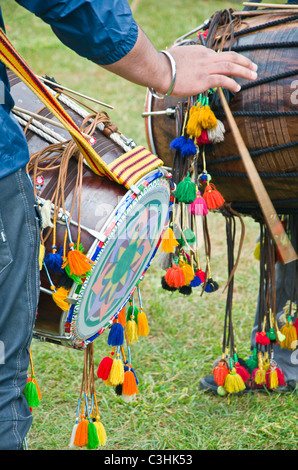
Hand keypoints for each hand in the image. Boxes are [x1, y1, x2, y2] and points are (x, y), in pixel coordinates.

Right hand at [102, 27, 257, 96]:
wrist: (159, 69)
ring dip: (244, 71)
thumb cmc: (163, 66)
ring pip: (231, 66)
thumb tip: (181, 71)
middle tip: (253, 67)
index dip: (228, 61)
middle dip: (244, 62)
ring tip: (253, 75)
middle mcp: (205, 58)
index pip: (217, 56)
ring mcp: (206, 68)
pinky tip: (238, 88)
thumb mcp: (176, 59)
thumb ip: (184, 63)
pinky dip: (232, 83)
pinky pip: (223, 80)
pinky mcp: (204, 80)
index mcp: (199, 52)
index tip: (234, 66)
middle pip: (230, 57)